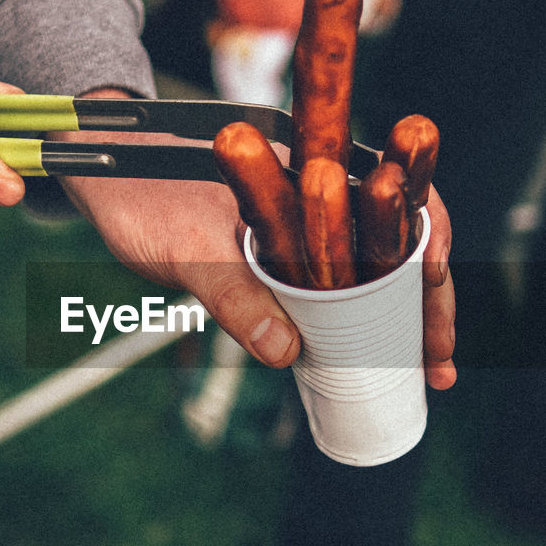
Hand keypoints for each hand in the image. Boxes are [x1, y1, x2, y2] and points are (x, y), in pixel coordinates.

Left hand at [59, 90, 454, 382]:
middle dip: (429, 303)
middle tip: (438, 367)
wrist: (107, 183)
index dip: (428, 246)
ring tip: (423, 374)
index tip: (436, 293)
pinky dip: (363, 326)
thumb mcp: (186, 248)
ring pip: (376, 271)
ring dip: (403, 320)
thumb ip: (233, 292)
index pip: (400, 198)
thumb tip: (284, 350)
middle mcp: (319, 197)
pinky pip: (339, 292)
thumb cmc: (141, 202)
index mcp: (311, 172)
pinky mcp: (286, 259)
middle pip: (401, 244)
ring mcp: (306, 229)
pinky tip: (375, 360)